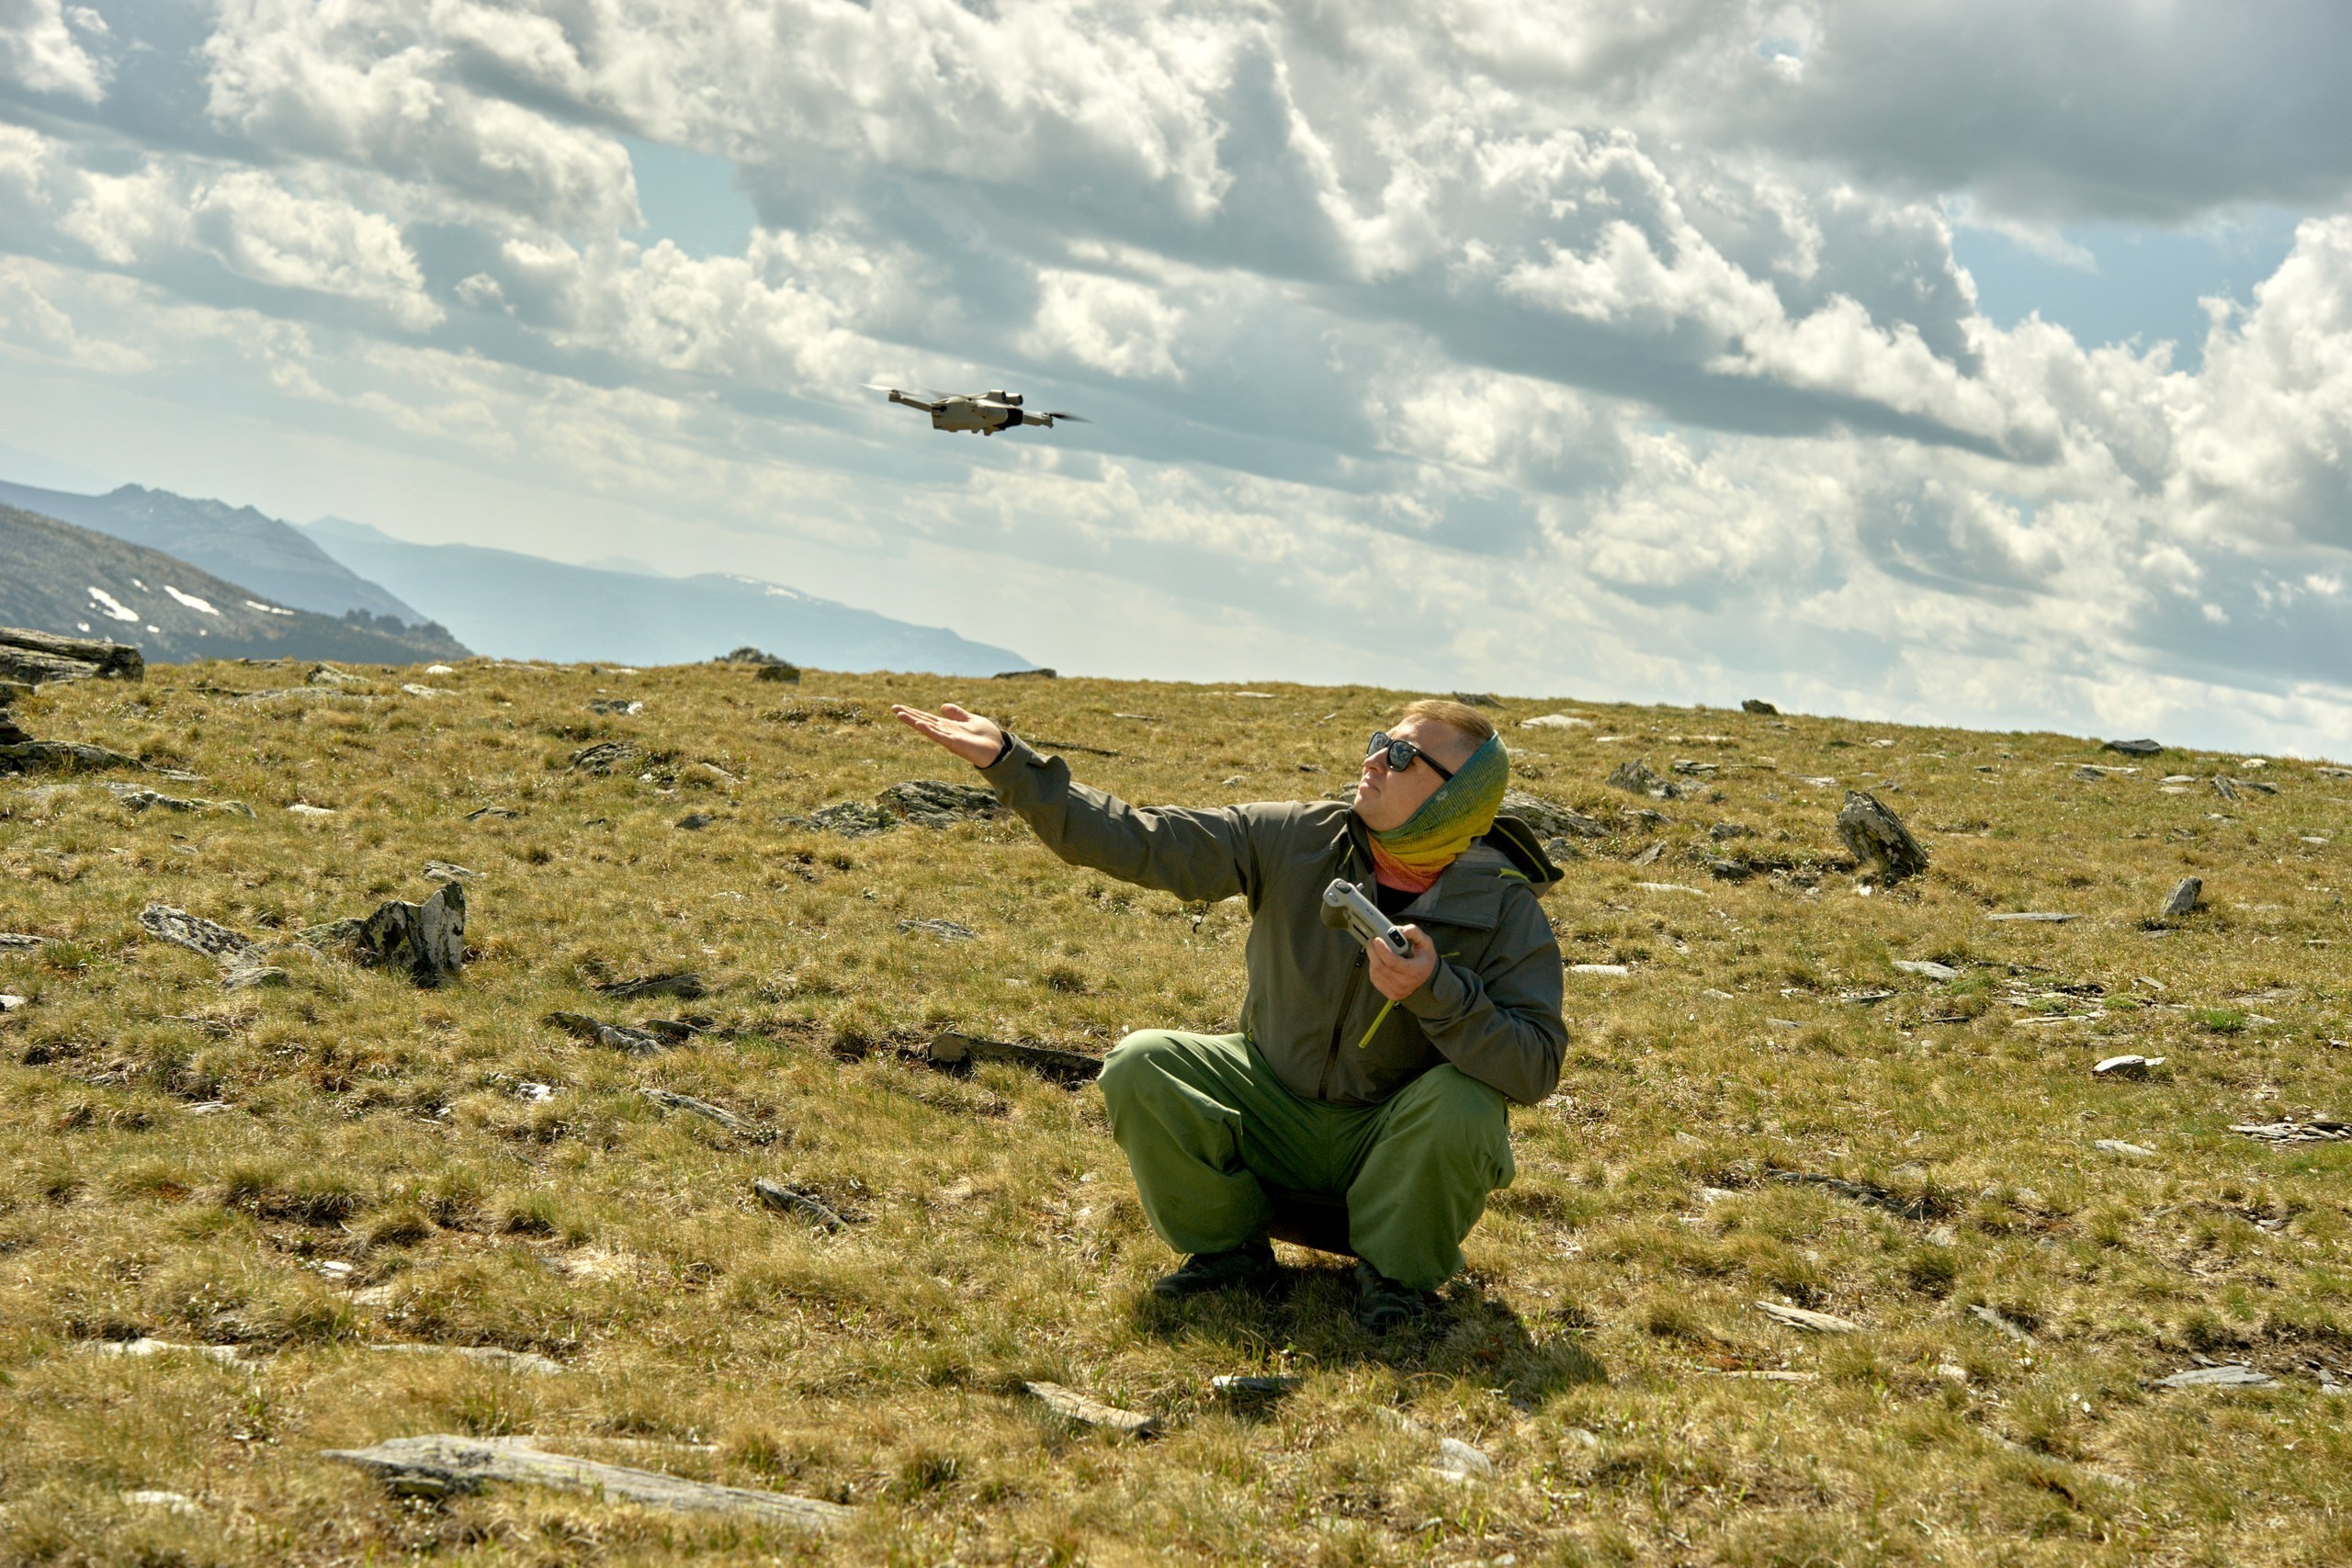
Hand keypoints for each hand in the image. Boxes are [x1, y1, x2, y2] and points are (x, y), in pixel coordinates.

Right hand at [891, 701, 1005, 767]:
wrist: (998, 749)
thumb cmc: (985, 736)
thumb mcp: (970, 719)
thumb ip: (957, 714)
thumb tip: (942, 706)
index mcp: (947, 726)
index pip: (926, 718)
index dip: (913, 712)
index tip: (899, 707)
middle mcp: (945, 732)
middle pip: (923, 722)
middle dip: (909, 715)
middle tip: (893, 708)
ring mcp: (948, 738)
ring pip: (927, 728)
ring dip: (913, 721)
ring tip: (899, 714)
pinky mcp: (955, 743)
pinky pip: (939, 736)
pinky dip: (929, 729)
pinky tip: (919, 723)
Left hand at [1367, 922, 1436, 1000]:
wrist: (1428, 979)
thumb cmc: (1425, 960)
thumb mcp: (1425, 942)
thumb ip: (1413, 932)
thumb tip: (1398, 930)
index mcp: (1414, 970)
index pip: (1392, 962)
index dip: (1382, 949)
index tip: (1377, 939)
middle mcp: (1404, 983)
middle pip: (1380, 967)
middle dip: (1372, 950)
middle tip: (1372, 940)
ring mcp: (1396, 990)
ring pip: (1375, 972)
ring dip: (1373, 958)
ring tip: (1377, 950)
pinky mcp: (1390, 993)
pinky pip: (1375, 978)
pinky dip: (1374, 967)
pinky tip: (1379, 961)